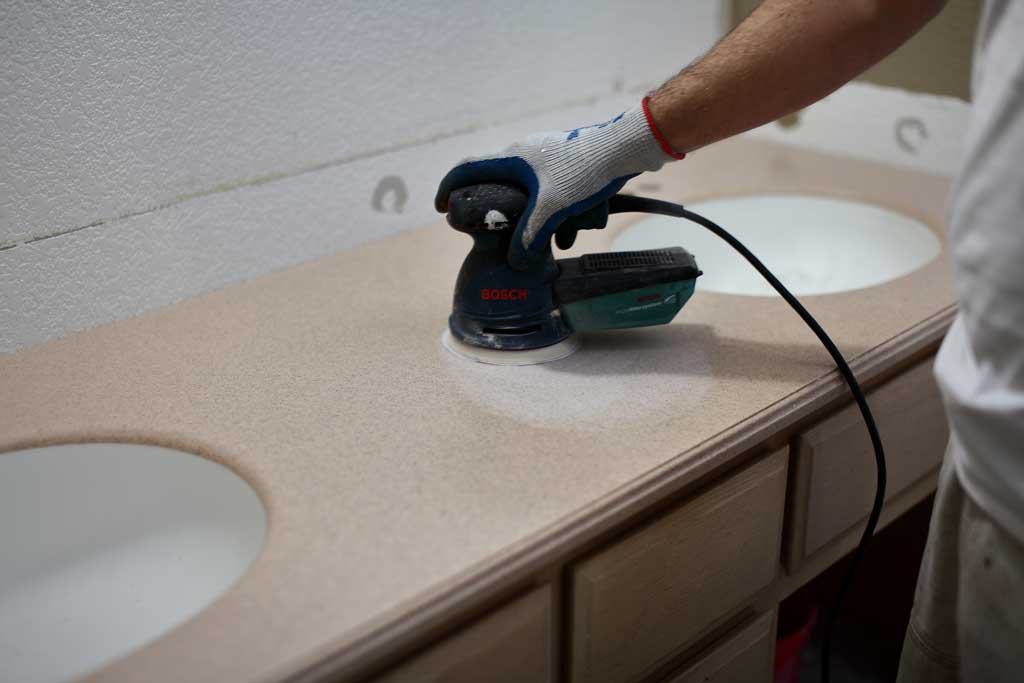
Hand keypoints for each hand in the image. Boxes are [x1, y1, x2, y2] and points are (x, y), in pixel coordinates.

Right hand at [435, 97, 681, 268]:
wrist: (626, 148)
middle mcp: (526, 154)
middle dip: (502, 214)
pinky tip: (573, 233)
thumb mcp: (554, 210)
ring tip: (549, 241)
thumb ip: (530, 237)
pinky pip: (554, 193)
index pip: (468, 169)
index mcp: (512, 158)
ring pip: (532, 193)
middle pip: (501, 185)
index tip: (443, 208)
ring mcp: (548, 158)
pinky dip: (558, 214)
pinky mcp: (569, 165)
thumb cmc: (584, 171)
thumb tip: (515, 263)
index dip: (449, 188)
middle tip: (497, 234)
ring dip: (537, 219)